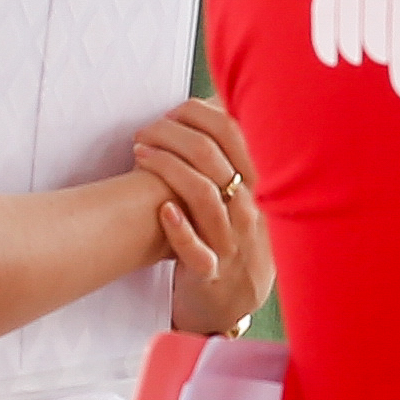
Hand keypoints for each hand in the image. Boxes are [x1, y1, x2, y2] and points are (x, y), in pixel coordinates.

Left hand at [139, 97, 270, 336]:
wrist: (232, 299)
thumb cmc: (229, 233)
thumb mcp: (242, 192)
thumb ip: (232, 153)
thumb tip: (215, 101)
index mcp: (259, 183)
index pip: (236, 132)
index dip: (201, 114)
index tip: (174, 111)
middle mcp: (250, 208)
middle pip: (216, 158)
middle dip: (175, 135)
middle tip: (147, 130)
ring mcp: (231, 241)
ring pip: (205, 196)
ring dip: (168, 169)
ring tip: (141, 154)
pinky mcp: (210, 271)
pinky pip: (197, 249)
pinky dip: (179, 227)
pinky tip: (163, 209)